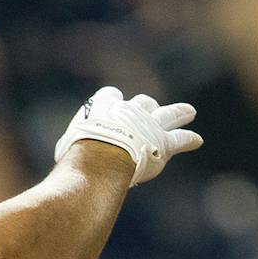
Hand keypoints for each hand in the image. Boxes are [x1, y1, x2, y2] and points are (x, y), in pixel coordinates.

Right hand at [56, 87, 201, 185]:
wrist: (101, 158)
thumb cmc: (77, 155)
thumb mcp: (64, 148)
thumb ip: (67, 149)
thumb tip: (60, 163)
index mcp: (102, 106)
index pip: (108, 96)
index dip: (110, 101)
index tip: (111, 104)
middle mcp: (128, 110)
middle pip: (142, 102)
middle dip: (146, 105)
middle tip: (150, 107)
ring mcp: (149, 124)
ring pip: (167, 114)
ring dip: (179, 113)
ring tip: (190, 112)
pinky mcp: (163, 142)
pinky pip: (179, 139)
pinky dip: (188, 139)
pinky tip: (197, 141)